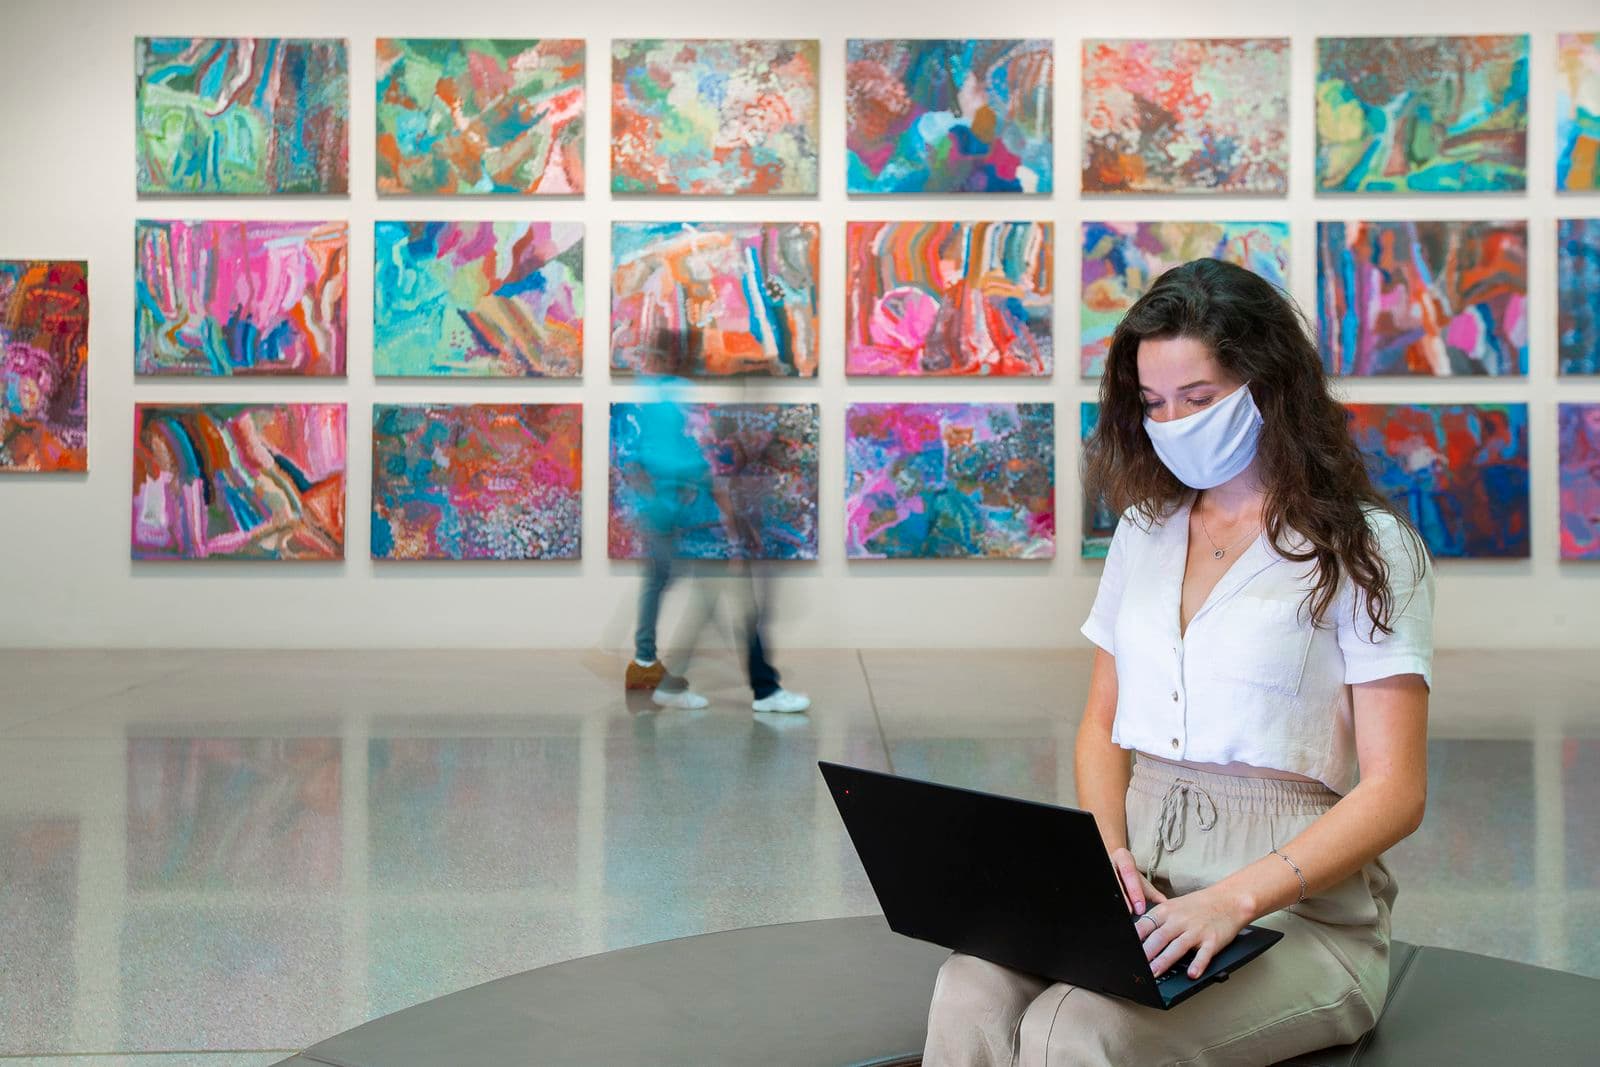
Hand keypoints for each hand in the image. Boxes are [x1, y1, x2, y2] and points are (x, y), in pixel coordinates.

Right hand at [1109, 847, 1165, 916]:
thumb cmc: (1128, 874)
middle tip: (1131, 912)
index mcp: (1123, 857)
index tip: (1140, 908)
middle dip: (1124, 897)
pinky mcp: (1098, 878)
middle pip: (1116, 880)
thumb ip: (1152, 893)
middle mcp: (1110, 860)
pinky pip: (1103, 891)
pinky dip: (1111, 899)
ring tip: (1124, 912)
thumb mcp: (1140, 880)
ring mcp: (1103, 868)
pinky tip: (1115, 909)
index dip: (1135, 891)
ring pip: (1109, 884)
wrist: (1114, 864)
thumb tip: (1167, 906)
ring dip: (1117, 899)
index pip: (1129, 873)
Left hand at [1134, 886, 1249, 979]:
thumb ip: (1157, 919)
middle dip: (1146, 953)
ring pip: (1177, 946)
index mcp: (1167, 911)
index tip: (1125, 949)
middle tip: (1136, 966)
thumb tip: (1137, 934)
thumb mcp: (1173, 906)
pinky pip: (1204, 953)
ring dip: (1165, 960)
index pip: (1145, 925)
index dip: (1134, 939)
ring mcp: (1196, 930)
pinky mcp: (1212, 940)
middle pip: (1159, 937)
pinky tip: (1192, 973)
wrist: (1229, 900)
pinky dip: (1198, 964)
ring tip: (1155, 972)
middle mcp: (1180, 920)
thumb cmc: (1199, 905)